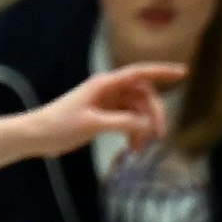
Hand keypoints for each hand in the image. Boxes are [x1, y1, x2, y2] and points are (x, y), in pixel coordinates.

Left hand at [29, 62, 187, 155]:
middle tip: (159, 136)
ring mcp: (107, 103)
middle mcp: (109, 90)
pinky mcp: (104, 115)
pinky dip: (134, 133)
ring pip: (137, 111)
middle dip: (154, 114)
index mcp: (105, 84)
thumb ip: (122, 122)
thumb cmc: (61, 125)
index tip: (183, 73)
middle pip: (143, 96)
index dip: (162, 72)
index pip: (140, 74)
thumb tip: (147, 123)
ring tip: (140, 149)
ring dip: (143, 128)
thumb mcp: (93, 124)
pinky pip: (128, 121)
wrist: (38, 135)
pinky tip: (132, 148)